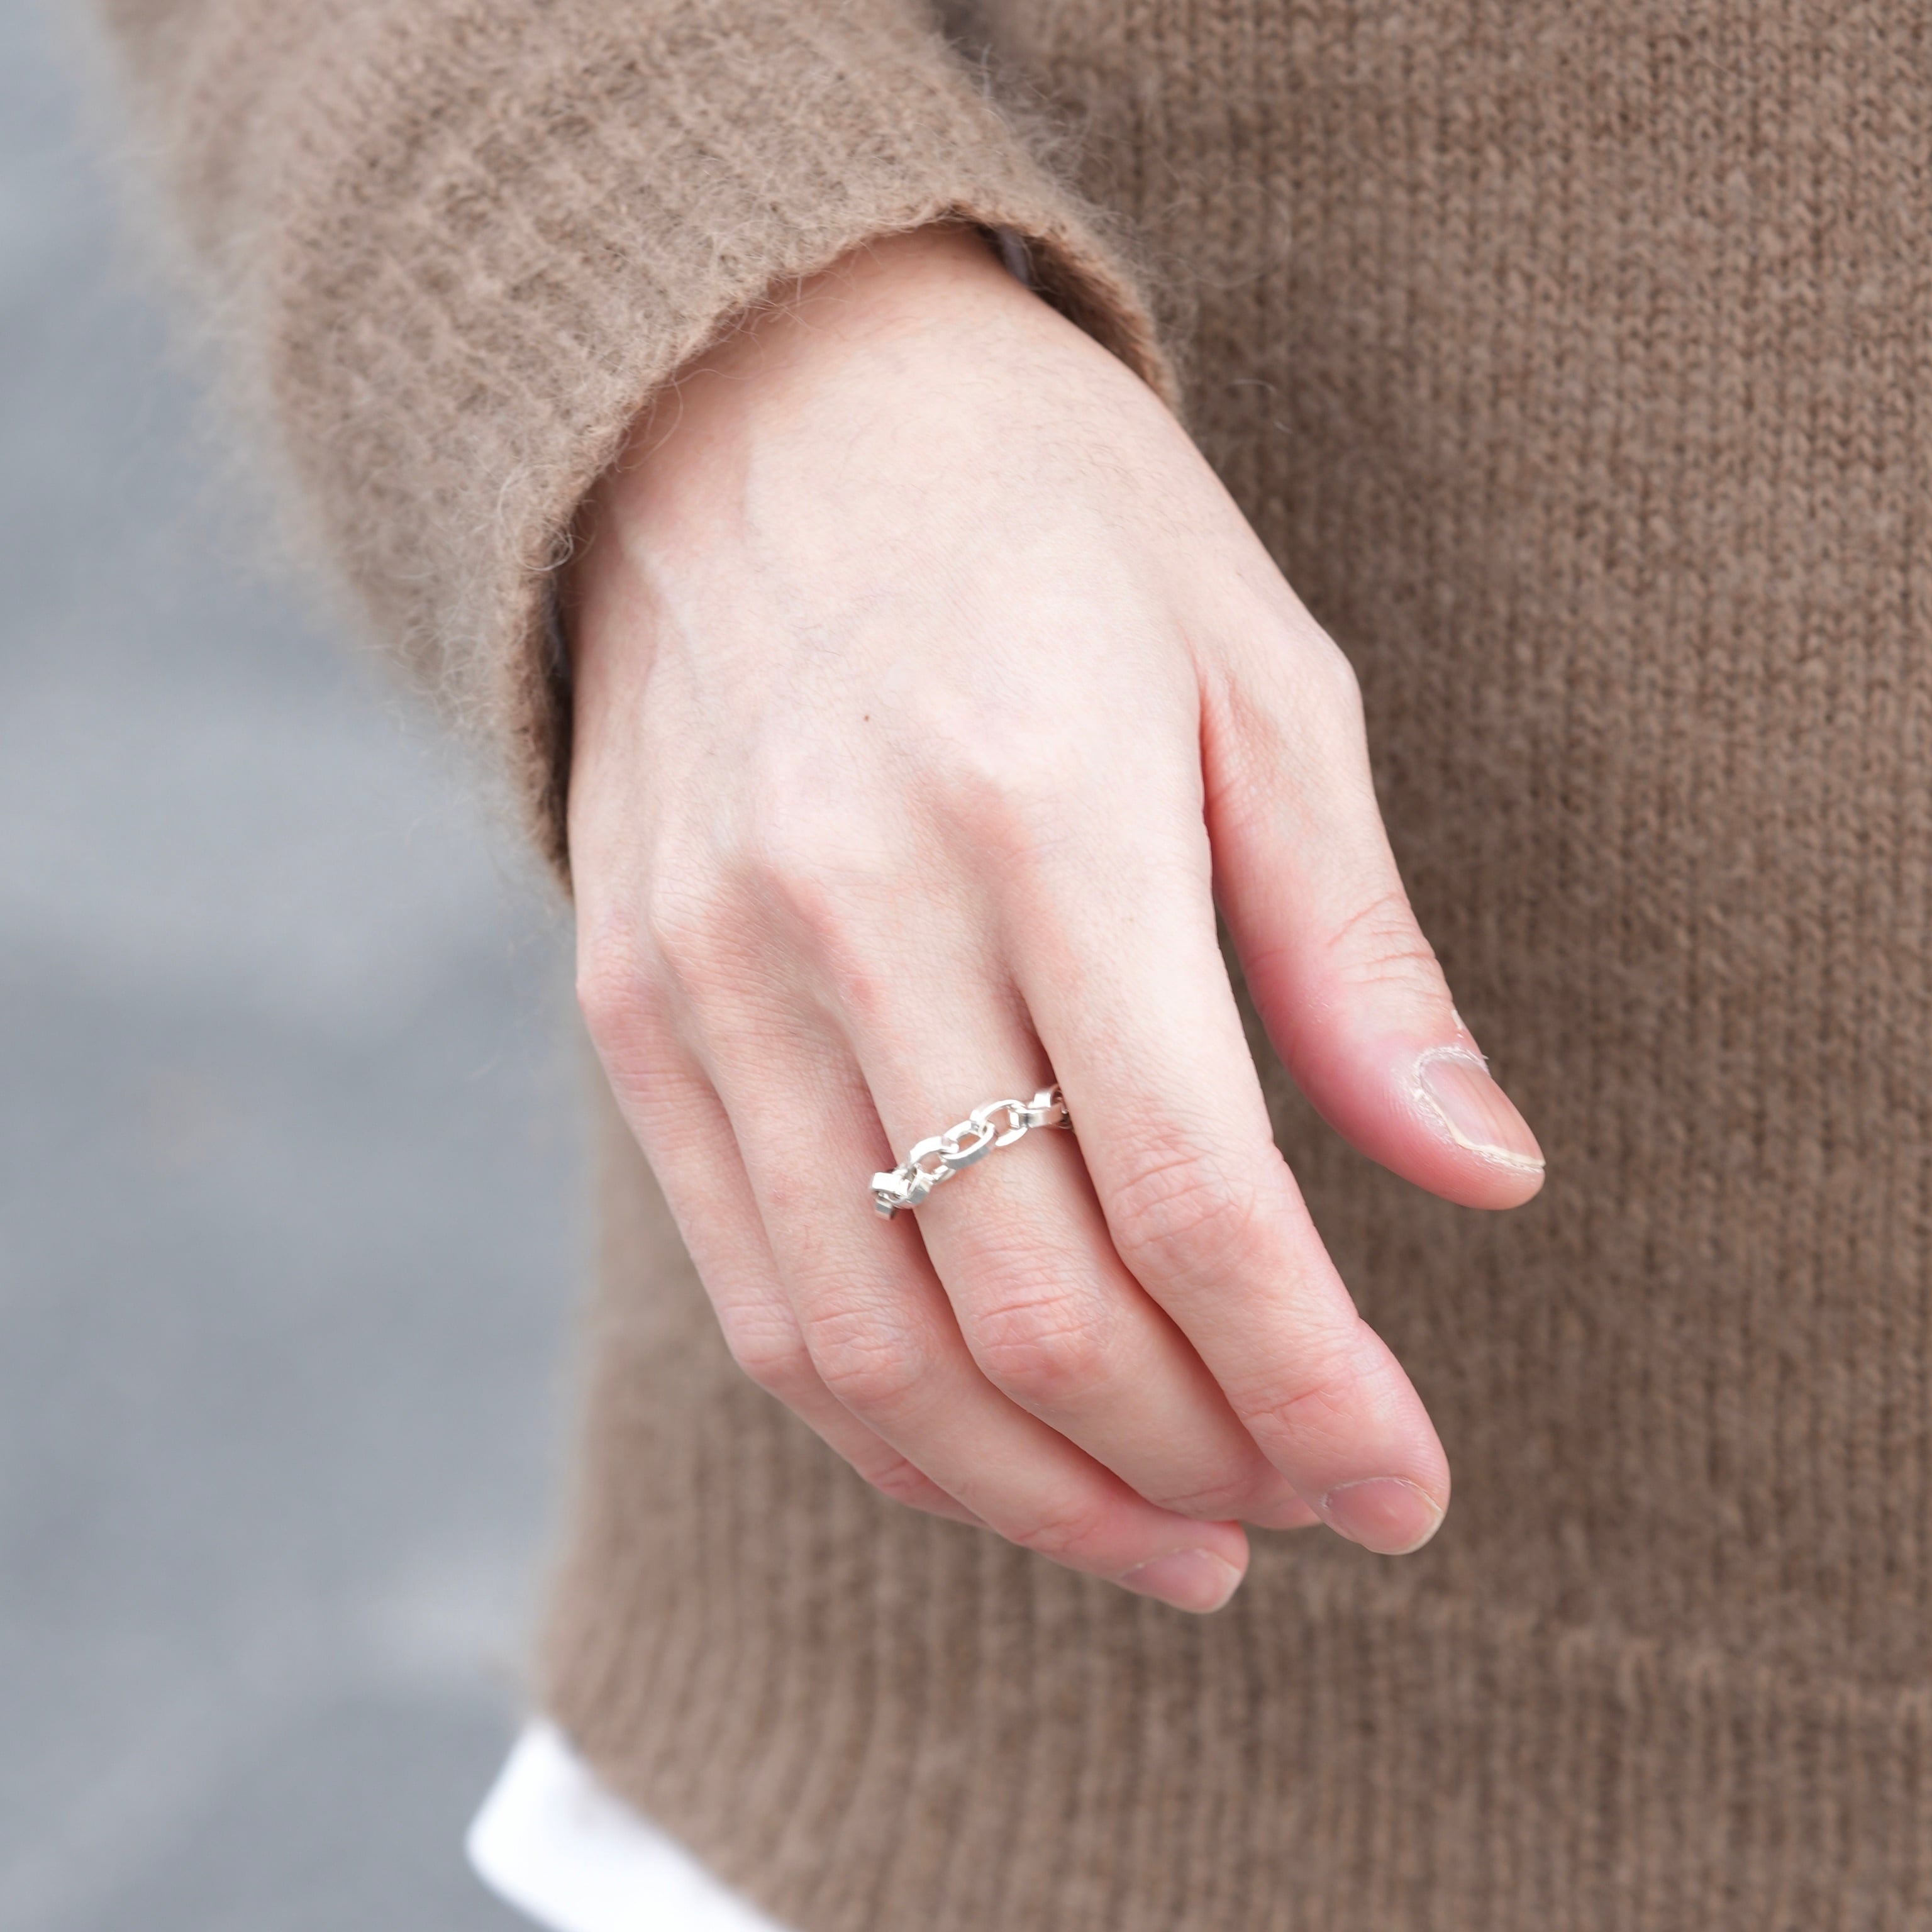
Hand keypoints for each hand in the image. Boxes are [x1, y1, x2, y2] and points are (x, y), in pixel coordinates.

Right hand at [568, 226, 1541, 1611]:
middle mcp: (852, 911)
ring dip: (1035, 1493)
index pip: (1197, 1199)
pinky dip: (879, 1417)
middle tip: (1304, 1513)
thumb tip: (1485, 1181)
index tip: (1401, 1485)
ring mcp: (710, 973)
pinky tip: (991, 1453)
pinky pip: (751, 1283)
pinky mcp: (629, 1006)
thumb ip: (1353, 950)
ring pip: (869, 1347)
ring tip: (1169, 1539)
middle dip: (1198, 1460)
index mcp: (1048, 814)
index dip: (1316, 1388)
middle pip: (1031, 1306)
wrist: (751, 396)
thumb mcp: (1256, 675)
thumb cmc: (1047, 519)